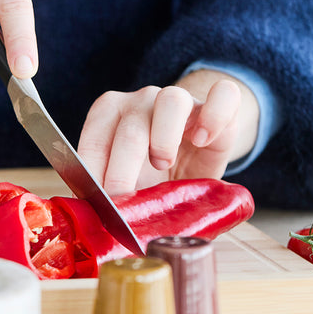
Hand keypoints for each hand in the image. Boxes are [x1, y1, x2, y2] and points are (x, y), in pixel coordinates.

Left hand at [77, 70, 259, 194]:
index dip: (94, 171)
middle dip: (123, 169)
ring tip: (163, 164)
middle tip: (123, 200)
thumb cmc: (153, 173)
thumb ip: (108, 193)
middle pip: (132, 127)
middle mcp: (142, 100)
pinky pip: (223, 94)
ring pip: (171, 101)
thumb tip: (89, 219)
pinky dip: (214, 115)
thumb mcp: (128, 183)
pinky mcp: (220, 106)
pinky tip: (203, 141)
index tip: (98, 201)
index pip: (96, 136)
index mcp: (110, 113)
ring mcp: (181, 99)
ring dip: (163, 138)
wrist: (194, 157)